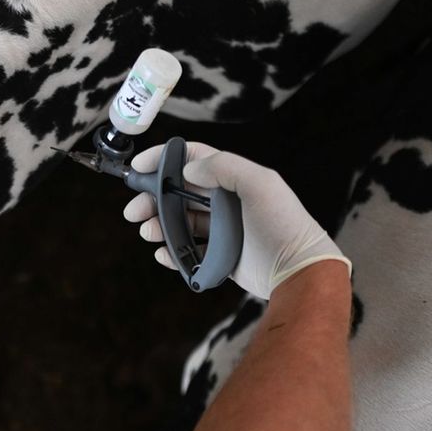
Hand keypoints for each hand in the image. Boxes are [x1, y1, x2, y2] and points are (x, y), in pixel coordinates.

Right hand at [123, 142, 349, 299]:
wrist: (298, 270)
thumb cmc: (283, 224)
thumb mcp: (260, 184)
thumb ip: (224, 168)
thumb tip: (188, 170)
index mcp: (233, 179)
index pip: (192, 159)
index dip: (163, 159)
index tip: (138, 168)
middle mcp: (225, 202)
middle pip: (177, 193)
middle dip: (152, 199)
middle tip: (133, 212)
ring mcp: (221, 230)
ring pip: (179, 222)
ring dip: (158, 225)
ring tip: (147, 233)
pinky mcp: (219, 257)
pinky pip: (187, 252)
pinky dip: (171, 252)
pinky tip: (163, 254)